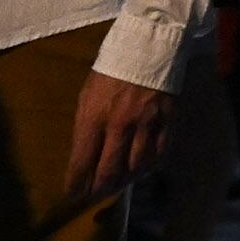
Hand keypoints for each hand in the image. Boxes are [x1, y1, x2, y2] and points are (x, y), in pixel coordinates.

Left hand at [53, 66, 171, 224]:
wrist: (149, 43)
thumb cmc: (112, 68)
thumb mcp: (88, 94)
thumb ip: (87, 125)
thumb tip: (87, 155)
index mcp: (93, 116)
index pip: (81, 162)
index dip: (75, 184)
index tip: (72, 194)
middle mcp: (119, 125)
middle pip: (108, 172)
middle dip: (99, 190)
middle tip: (95, 196)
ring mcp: (146, 125)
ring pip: (135, 168)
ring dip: (125, 181)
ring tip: (118, 184)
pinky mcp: (167, 121)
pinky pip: (158, 154)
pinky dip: (149, 167)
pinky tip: (142, 169)